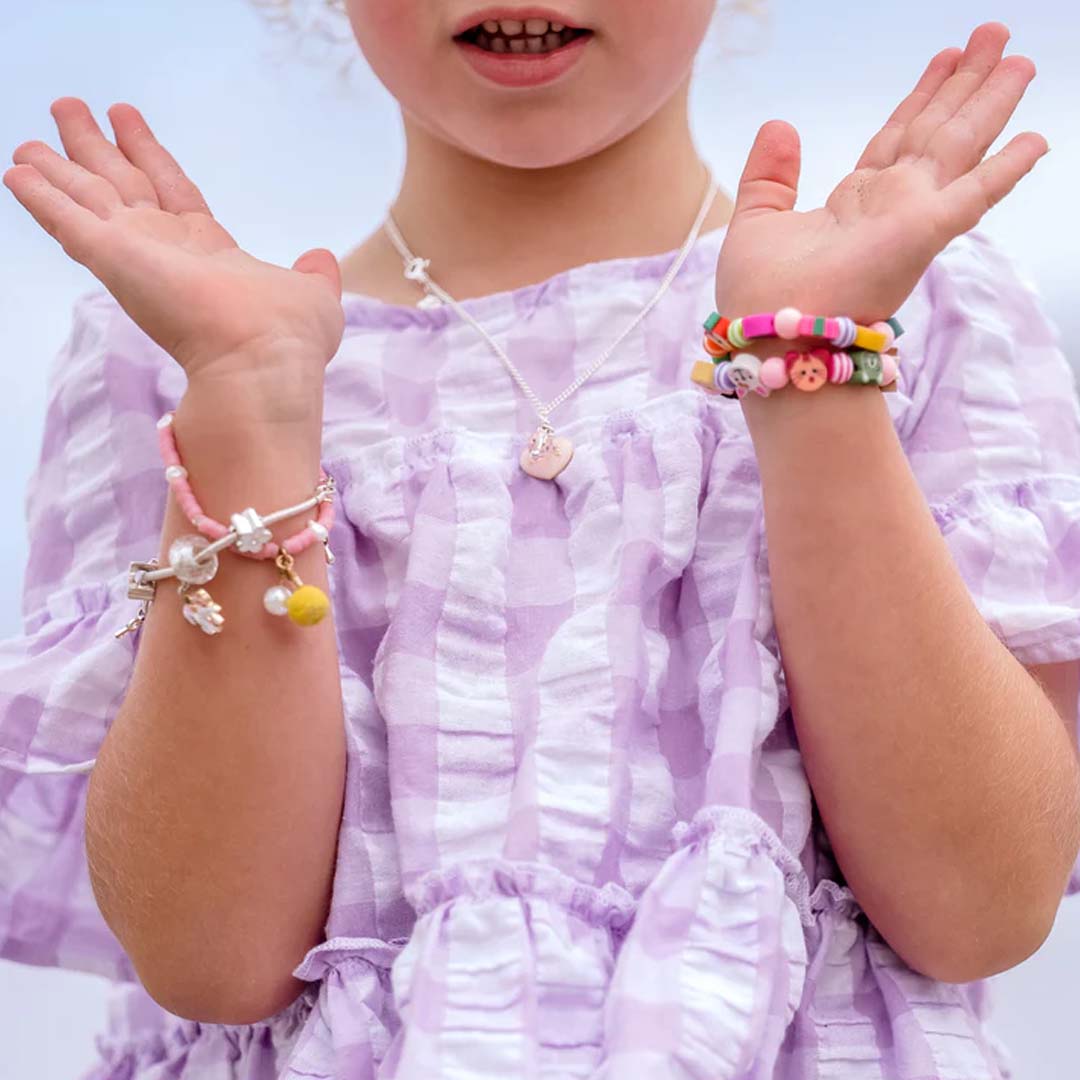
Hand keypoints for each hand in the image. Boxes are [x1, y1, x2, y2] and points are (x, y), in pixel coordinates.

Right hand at [4, 98, 344, 382]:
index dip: (148, 153)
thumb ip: (313, 274)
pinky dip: (39, 197)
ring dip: (58, 167)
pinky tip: (16, 173)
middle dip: (96, 147)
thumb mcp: (312, 295)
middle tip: (67, 106)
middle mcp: (167, 250)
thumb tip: (321, 260)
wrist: (263, 363)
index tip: (126, 118)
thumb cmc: (289, 340)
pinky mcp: (112, 259)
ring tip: (29, 139)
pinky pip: (65, 220)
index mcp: (209, 252)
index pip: (171, 190)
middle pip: (123, 184)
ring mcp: (136, 254)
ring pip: (87, 198)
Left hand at [714, 22, 1046, 324]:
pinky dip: (1006, 167)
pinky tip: (1036, 140)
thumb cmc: (760, 297)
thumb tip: (779, 125)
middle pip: (937, 130)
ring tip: (1019, 60)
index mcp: (853, 202)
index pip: (896, 135)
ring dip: (990, 101)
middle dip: (966, 83)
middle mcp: (889, 205)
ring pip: (960, 145)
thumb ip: (769, 175)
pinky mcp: (923, 234)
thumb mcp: (756, 221)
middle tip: (996, 35)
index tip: (944, 58)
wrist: (771, 336)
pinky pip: (975, 193)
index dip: (921, 96)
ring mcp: (910, 217)